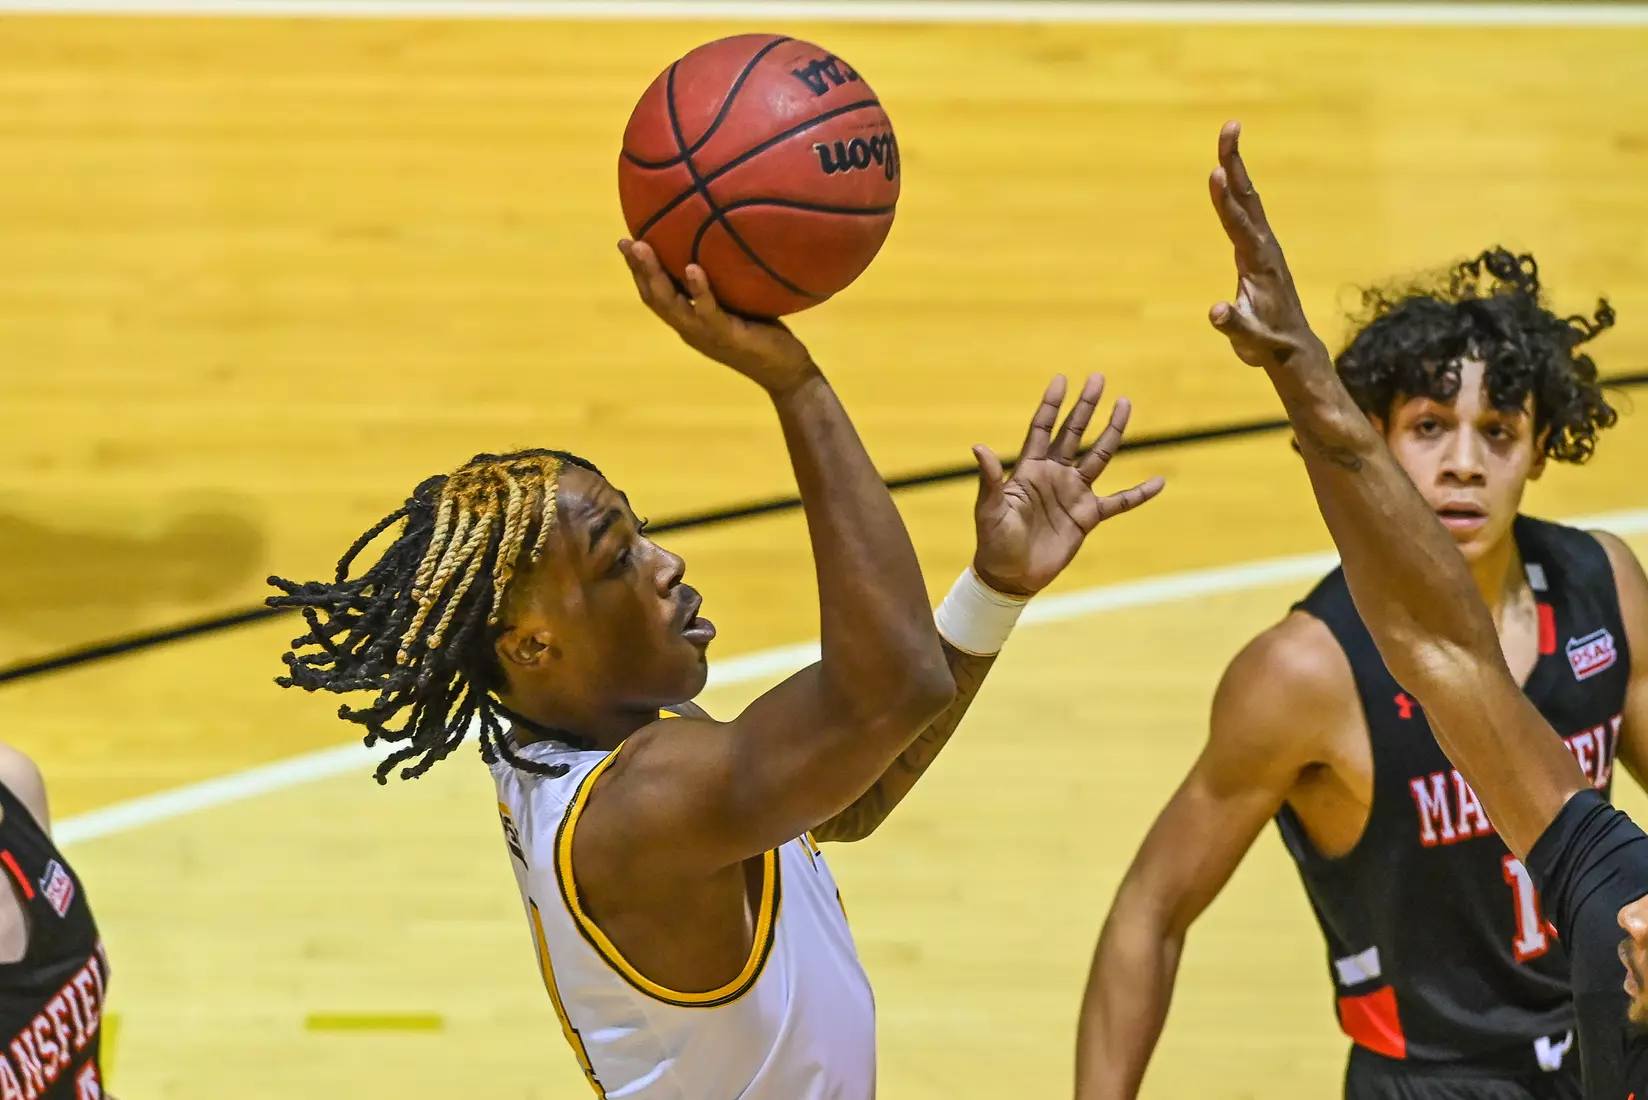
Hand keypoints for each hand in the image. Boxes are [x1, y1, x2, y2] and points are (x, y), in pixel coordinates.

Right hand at [619, 240, 817, 395]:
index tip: (626, 242)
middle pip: (654, 297)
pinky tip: (693, 269)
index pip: (655, 295)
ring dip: (654, 275)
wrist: (785, 373)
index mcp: (689, 321)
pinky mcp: (728, 336)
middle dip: (638, 269)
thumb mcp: (738, 305)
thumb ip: (725, 283)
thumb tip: (725, 243)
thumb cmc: (765, 337)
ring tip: (642, 247)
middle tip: (625, 242)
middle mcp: (691, 329)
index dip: (638, 271)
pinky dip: (699, 290)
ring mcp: (706, 334)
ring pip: (671, 304)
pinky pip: (708, 311)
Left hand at [970, 374, 1164, 597]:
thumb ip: (989, 479)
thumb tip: (978, 448)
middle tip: (1097, 378)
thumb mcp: (990, 510)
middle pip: (1074, 433)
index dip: (1051, 406)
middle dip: (1085, 406)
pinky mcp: (1087, 517)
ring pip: (1098, 456)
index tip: (1062, 380)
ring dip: (1112, 432)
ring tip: (1125, 404)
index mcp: (1029, 469)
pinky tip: (1158, 482)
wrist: (1011, 575)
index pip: (1042, 429)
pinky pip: (1119, 502)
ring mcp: (1073, 494)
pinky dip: (1139, 494)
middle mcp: (1054, 475)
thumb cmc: (994, 541)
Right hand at [1206, 121, 1331, 370]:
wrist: (1292, 349)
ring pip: (1248, 200)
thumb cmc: (1268, 345)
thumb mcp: (1251, 341)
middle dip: (1236, 163)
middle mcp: (1264, 247)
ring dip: (1237, 167)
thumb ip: (1235, 326)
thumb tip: (1216, 311)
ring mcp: (1263, 246)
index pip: (1239, 225)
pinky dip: (1235, 189)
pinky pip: (1245, 211)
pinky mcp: (1258, 250)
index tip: (1216, 172)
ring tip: (1228, 137)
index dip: (1226, 200)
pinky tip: (1229, 175)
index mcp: (1259, 264)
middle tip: (1229, 128)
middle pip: (1247, 198)